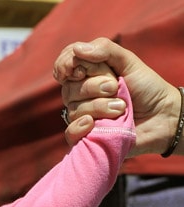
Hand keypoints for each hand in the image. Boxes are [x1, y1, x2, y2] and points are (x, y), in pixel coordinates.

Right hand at [54, 38, 182, 155]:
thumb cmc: (146, 87)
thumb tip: (77, 49)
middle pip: (69, 89)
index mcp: (88, 74)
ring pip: (73, 110)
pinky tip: (93, 124)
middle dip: (94, 86)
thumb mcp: (128, 61)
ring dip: (99, 107)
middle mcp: (82, 95)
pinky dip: (79, 128)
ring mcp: (83, 117)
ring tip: (121, 108)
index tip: (81, 69)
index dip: (66, 65)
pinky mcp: (87, 138)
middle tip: (116, 88)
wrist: (162, 116)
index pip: (64, 65)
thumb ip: (105, 50)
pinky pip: (70, 134)